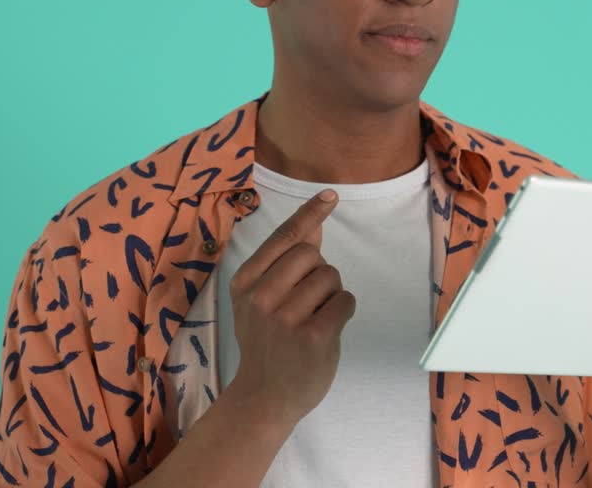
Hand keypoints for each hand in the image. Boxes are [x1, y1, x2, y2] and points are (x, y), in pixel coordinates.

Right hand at [226, 189, 356, 429]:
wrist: (264, 397)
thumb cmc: (267, 343)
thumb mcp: (262, 299)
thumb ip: (285, 261)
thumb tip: (314, 221)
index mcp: (245, 282)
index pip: (284, 237)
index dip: (310, 213)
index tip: (331, 195)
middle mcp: (260, 296)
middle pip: (312, 253)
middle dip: (320, 271)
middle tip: (308, 300)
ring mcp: (285, 317)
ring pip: (331, 276)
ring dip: (332, 293)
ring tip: (314, 316)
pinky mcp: (312, 336)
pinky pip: (345, 301)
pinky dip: (344, 310)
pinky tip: (328, 328)